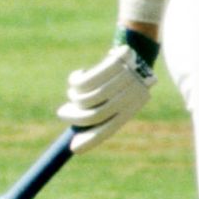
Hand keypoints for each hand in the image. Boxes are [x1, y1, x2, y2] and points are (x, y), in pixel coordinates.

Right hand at [58, 34, 157, 152]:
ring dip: (74, 96)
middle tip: (62, 112)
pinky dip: (77, 79)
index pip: (109, 129)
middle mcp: (129, 97)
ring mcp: (124, 80)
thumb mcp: (115, 97)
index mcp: (130, 109)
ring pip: (88, 97)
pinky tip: (80, 74)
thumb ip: (99, 113)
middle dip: (73, 116)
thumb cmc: (121, 79)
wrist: (137, 50)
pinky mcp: (116, 63)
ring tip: (73, 91)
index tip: (73, 148)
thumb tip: (76, 140)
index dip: (91, 141)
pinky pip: (86, 79)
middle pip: (94, 115)